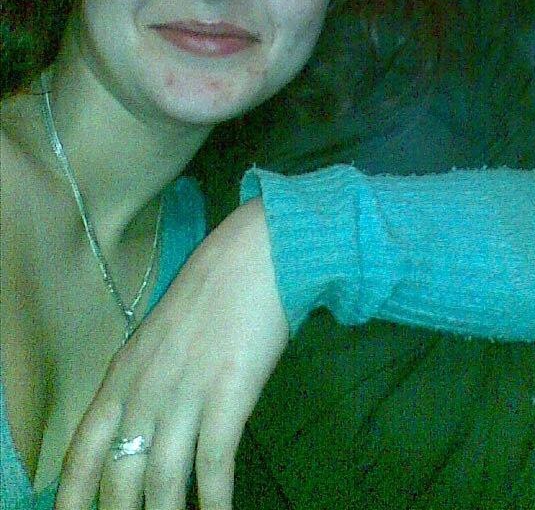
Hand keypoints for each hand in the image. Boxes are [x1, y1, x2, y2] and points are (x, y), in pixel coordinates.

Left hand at [55, 198, 289, 509]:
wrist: (257, 254)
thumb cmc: (213, 292)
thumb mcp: (160, 336)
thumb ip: (145, 383)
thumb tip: (142, 436)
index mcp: (124, 373)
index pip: (84, 451)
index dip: (73, 496)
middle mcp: (146, 388)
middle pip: (120, 478)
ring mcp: (185, 392)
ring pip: (163, 480)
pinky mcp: (228, 393)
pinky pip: (214, 463)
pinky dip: (215, 501)